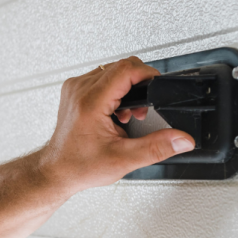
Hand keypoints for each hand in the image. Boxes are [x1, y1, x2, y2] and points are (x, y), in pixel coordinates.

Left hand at [38, 56, 194, 192]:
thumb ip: (156, 148)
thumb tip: (181, 139)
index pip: (126, 69)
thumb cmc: (79, 165)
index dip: (148, 74)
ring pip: (112, 70)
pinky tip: (115, 111)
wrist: (57, 171)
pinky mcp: (75, 90)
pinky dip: (115, 90)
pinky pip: (102, 77)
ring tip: (126, 114)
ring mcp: (75, 88)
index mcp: (90, 102)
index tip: (158, 86)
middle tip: (140, 111)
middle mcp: (80, 89)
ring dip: (127, 88)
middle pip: (121, 66)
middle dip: (139, 85)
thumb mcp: (123, 159)